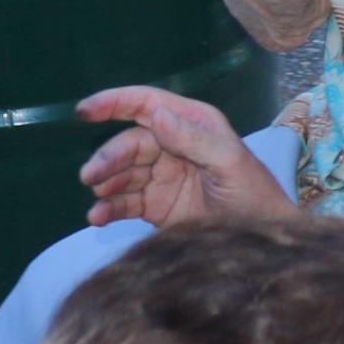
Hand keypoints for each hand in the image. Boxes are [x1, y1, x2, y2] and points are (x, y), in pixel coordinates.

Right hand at [77, 85, 296, 228]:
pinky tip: (97, 217)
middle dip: (109, 157)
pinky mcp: (155, 206)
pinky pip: (124, 202)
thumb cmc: (253, 193)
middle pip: (130, 143)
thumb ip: (195, 139)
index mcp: (193, 123)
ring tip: (97, 197)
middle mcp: (173, 145)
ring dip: (105, 183)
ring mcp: (162, 176)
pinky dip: (108, 208)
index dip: (115, 102)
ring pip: (123, 172)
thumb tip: (159, 115)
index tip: (84, 110)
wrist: (259, 241)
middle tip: (91, 177)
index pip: (148, 105)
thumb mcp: (229, 162)